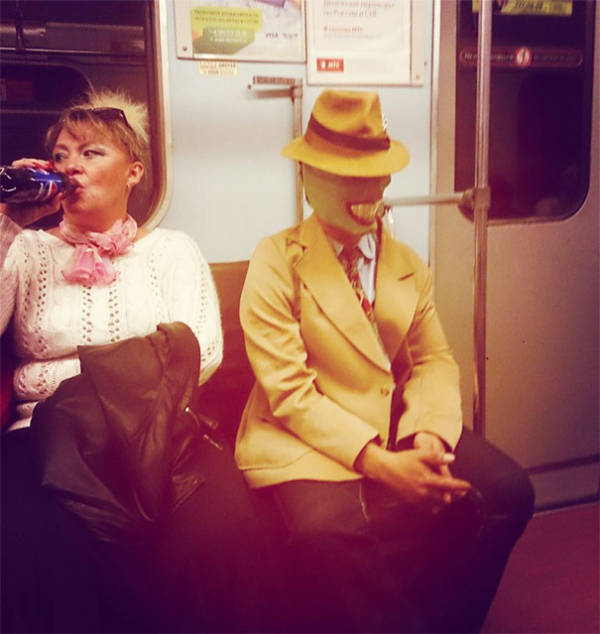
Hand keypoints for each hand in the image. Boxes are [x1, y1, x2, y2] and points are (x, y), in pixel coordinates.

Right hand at [1, 159, 63, 226]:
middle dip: (41, 163)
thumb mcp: (44, 210)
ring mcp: (15, 178)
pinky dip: (23, 164)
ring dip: (33, 162)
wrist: (9, 220)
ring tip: (40, 166)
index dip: (47, 169)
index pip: (40, 172)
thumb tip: (61, 193)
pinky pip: (15, 166)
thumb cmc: (25, 215)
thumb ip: (54, 204)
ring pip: (24, 163)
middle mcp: (24, 180)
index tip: (54, 169)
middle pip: (32, 165)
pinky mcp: (8, 176)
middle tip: (48, 166)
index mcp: (33, 186)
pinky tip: (30, 166)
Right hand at [355, 441, 470, 509]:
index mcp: (427, 479)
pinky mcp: (413, 502)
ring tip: (452, 496)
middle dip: (455, 495)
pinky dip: (436, 505)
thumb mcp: (420, 454)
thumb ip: (437, 457)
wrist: (387, 469)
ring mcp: (418, 499)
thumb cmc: (404, 459)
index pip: (449, 485)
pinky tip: (438, 500)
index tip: (468, 486)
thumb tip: (452, 458)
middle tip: (462, 491)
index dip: (460, 486)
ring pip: (438, 504)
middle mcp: (424, 492)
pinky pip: (428, 508)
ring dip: (446, 500)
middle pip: (446, 498)